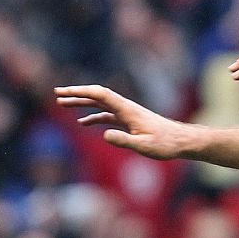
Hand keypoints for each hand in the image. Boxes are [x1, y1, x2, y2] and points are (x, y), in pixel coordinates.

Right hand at [54, 84, 195, 158]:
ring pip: (99, 104)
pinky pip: (106, 115)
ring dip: (81, 103)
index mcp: (126, 109)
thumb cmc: (165, 144)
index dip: (80, 92)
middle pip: (96, 95)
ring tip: (63, 105)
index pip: (99, 94)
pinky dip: (92, 116)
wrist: (181, 141)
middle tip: (57, 94)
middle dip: (76, 93)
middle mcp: (124, 107)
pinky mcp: (128, 121)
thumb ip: (124, 140)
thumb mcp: (144, 146)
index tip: (63, 93)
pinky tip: (83, 123)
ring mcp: (126, 113)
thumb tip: (103, 135)